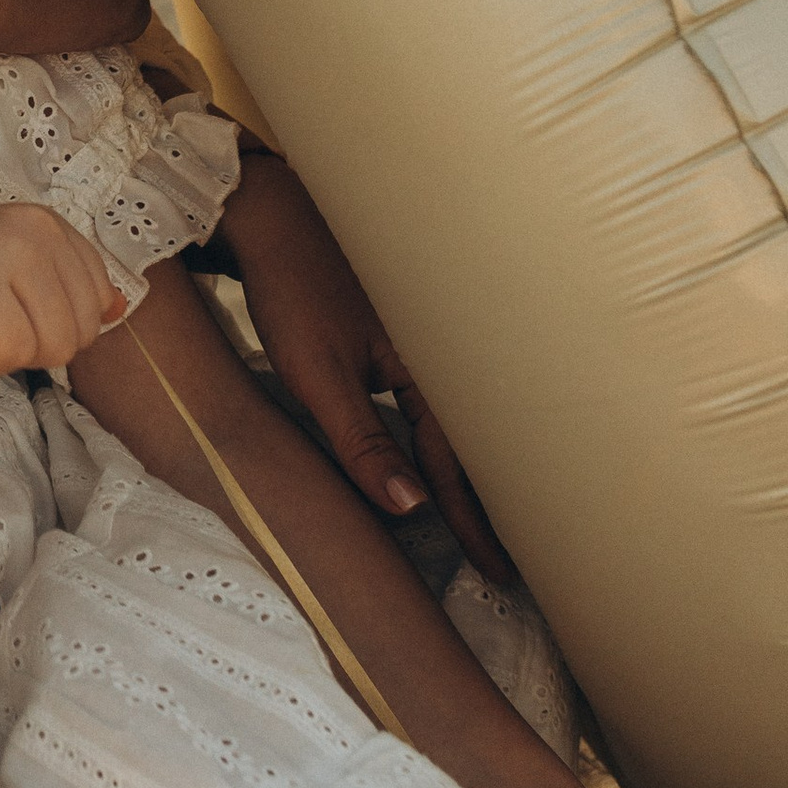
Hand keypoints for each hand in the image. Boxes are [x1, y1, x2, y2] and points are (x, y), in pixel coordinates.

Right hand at [0, 207, 124, 388]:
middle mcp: (32, 228)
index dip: (57, 322)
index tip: (8, 310)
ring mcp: (5, 253)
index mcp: (43, 222)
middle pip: (82, 328)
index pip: (98, 294)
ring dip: (10, 353)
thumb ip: (61, 285)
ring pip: (55, 345)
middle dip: (36, 344)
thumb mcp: (6, 274)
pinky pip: (14, 353)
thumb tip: (117, 309)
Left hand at [215, 154, 514, 585]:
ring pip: (462, 417)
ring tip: (501, 516)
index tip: (498, 572)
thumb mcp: (318, 376)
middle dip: (497, 501)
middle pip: (477, 442)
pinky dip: (451, 431)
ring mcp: (429, 334)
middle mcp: (442, 349)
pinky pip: (442, 391)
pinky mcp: (409, 323)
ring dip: (477, 468)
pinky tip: (455, 449)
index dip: (475, 523)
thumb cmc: (290, 291)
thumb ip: (363, 444)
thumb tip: (411, 510)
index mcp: (429, 365)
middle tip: (517, 558)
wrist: (270, 215)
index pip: (455, 465)